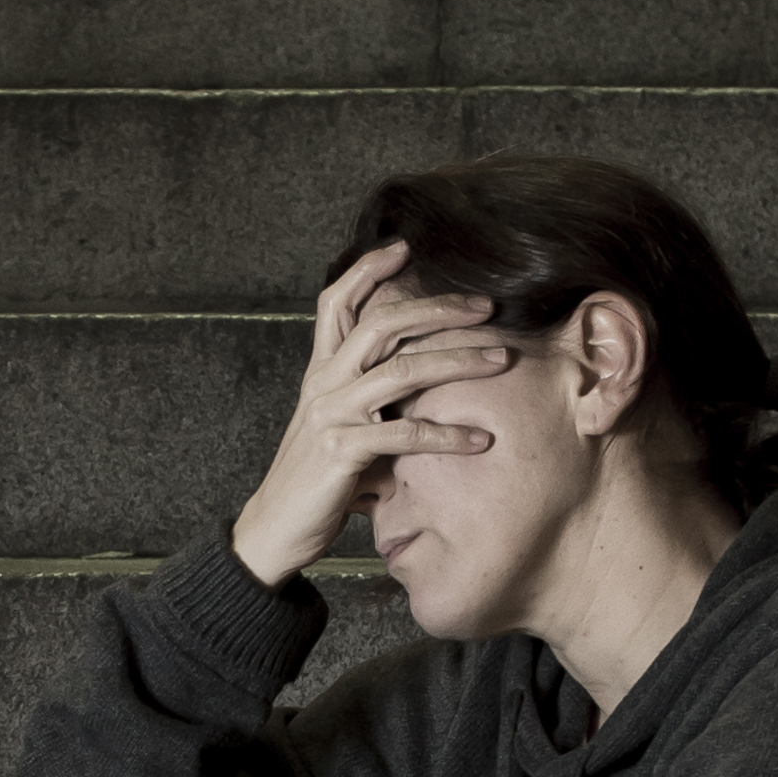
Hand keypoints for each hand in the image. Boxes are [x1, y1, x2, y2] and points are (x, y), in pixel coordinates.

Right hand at [231, 239, 505, 587]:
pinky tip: (480, 439)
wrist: (276, 529)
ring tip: (502, 359)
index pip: (335, 302)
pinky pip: (403, 434)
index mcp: (321, 371)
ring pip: (400, 370)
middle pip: (380, 322)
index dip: (367, 270)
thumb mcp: (345, 427)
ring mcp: (330, 414)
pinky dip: (446, 435)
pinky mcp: (341, 451)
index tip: (405, 247)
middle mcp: (323, 383)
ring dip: (457, 360)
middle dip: (436, 308)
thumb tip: (430, 389)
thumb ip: (377, 403)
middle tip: (485, 305)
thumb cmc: (318, 480)